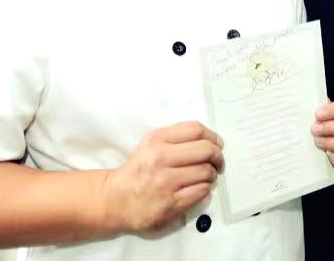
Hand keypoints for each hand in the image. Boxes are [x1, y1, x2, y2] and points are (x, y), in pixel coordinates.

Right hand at [101, 121, 223, 232]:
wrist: (116, 200)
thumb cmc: (138, 170)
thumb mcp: (150, 144)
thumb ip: (176, 137)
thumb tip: (210, 140)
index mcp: (157, 140)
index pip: (196, 130)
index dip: (213, 137)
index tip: (218, 145)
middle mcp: (161, 158)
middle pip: (206, 150)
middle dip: (218, 157)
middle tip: (218, 163)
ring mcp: (166, 182)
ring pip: (206, 172)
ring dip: (212, 175)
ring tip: (206, 178)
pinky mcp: (171, 203)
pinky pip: (201, 192)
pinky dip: (205, 190)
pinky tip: (198, 189)